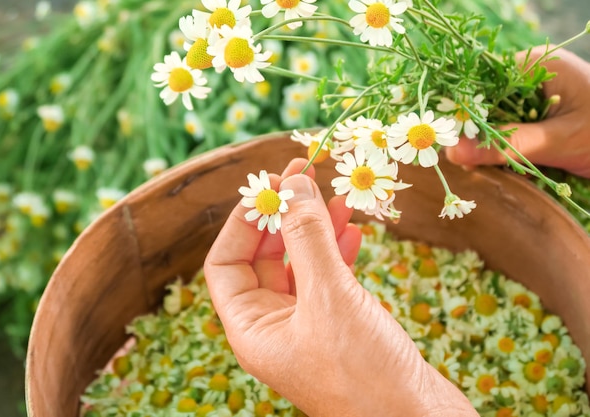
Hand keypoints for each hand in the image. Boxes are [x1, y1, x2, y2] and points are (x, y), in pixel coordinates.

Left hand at [204, 158, 476, 416]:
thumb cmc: (365, 373)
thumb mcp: (331, 297)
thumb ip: (308, 237)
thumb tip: (293, 184)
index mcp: (251, 327)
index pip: (226, 262)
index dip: (243, 220)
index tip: (271, 186)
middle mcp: (272, 327)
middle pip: (264, 257)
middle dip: (284, 216)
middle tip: (306, 176)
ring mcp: (307, 327)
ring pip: (301, 265)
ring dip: (315, 230)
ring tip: (336, 197)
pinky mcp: (339, 327)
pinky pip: (329, 280)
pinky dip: (339, 253)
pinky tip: (354, 233)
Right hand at [446, 46, 589, 178]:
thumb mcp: (558, 140)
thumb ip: (506, 145)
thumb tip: (453, 152)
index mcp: (538, 67)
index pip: (482, 82)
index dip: (462, 109)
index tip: (446, 137)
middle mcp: (534, 79)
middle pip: (487, 104)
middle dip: (474, 132)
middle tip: (459, 159)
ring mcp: (539, 101)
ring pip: (497, 123)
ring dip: (490, 146)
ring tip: (478, 167)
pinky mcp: (544, 122)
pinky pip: (512, 134)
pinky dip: (506, 153)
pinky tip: (502, 168)